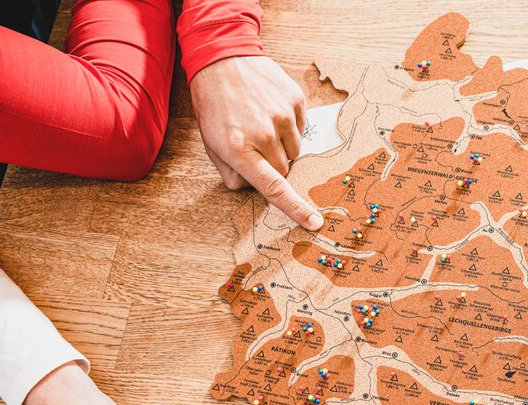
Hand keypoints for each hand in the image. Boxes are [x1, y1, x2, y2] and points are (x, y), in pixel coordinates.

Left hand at [189, 55, 321, 230]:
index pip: (273, 187)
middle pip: (284, 169)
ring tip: (262, 124)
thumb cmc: (215, 105)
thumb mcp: (212, 144)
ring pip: (295, 151)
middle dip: (273, 164)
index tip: (315, 223)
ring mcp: (282, 116)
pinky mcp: (295, 101)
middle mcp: (263, 133)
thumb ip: (233, 174)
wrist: (223, 58)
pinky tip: (270, 111)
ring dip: (282, 145)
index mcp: (239, 148)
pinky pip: (301, 129)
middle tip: (254, 144)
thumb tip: (256, 189)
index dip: (296, 209)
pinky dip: (289, 126)